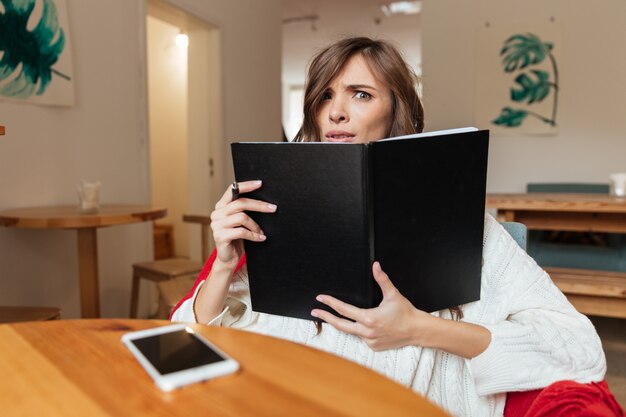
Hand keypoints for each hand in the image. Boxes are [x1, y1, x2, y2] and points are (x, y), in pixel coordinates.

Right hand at [210, 180, 276, 268]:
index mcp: (221, 206)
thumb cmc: (237, 238)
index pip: (232, 190)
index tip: (260, 183)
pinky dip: (254, 235)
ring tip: (261, 232)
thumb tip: (263, 201)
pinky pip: (242, 232)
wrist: (229, 258)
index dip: (246, 185)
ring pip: (242, 217)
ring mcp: (216, 225)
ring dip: (255, 226)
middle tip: (273, 208)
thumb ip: (244, 210)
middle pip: (240, 203)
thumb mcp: (240, 222)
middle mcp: (217, 213)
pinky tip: (260, 238)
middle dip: (259, 205)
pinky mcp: (220, 236)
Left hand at [311, 262, 433, 350]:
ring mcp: (370, 341)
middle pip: (340, 324)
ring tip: (340, 316)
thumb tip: (375, 265)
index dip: (330, 303)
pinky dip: (361, 331)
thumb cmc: (405, 312)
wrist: (416, 330)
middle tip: (315, 312)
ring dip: (346, 324)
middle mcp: (367, 332)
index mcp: (369, 318)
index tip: (320, 298)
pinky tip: (369, 326)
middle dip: (326, 317)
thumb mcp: (392, 294)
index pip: (344, 310)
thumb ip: (382, 279)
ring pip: (352, 331)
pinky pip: (362, 338)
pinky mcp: (374, 347)